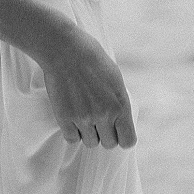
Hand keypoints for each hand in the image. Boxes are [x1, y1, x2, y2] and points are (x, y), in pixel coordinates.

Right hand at [42, 29, 136, 150]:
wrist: (65, 49)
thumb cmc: (92, 59)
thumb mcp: (115, 79)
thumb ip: (119, 103)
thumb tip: (119, 121)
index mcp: (120, 105)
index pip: (128, 141)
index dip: (122, 137)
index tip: (116, 131)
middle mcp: (104, 115)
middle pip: (108, 144)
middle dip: (104, 133)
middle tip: (96, 118)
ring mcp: (83, 118)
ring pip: (90, 142)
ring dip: (87, 132)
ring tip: (83, 113)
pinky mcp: (65, 118)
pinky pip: (72, 138)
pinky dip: (72, 130)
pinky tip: (71, 115)